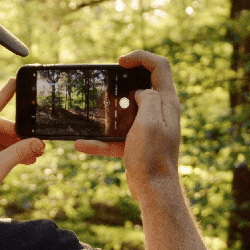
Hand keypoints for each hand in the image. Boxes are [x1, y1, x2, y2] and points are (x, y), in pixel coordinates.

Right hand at [75, 51, 181, 200]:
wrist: (154, 190)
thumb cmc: (152, 156)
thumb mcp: (149, 121)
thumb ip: (147, 99)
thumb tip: (140, 93)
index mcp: (167, 103)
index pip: (160, 66)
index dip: (140, 58)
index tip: (120, 62)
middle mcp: (162, 112)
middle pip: (144, 84)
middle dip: (123, 80)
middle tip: (106, 81)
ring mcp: (150, 128)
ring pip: (127, 110)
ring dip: (109, 110)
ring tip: (93, 111)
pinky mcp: (139, 143)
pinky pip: (118, 136)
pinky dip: (102, 140)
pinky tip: (82, 144)